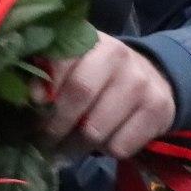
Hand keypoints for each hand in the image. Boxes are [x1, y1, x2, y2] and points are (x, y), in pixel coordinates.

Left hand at [44, 34, 177, 159]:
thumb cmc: (101, 75)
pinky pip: (119, 146)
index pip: (61, 60)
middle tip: (45, 141)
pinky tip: (105, 139)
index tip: (35, 107)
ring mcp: (140, 82)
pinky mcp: (157, 109)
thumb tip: (33, 98)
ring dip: (78, 146)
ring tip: (72, 144)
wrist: (155, 78)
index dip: (45, 87)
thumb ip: (49, 75)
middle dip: (55, 125)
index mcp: (90, 40)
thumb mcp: (75, 65)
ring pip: (96, 129)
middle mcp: (117, 55)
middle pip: (79, 94)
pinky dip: (106, 151)